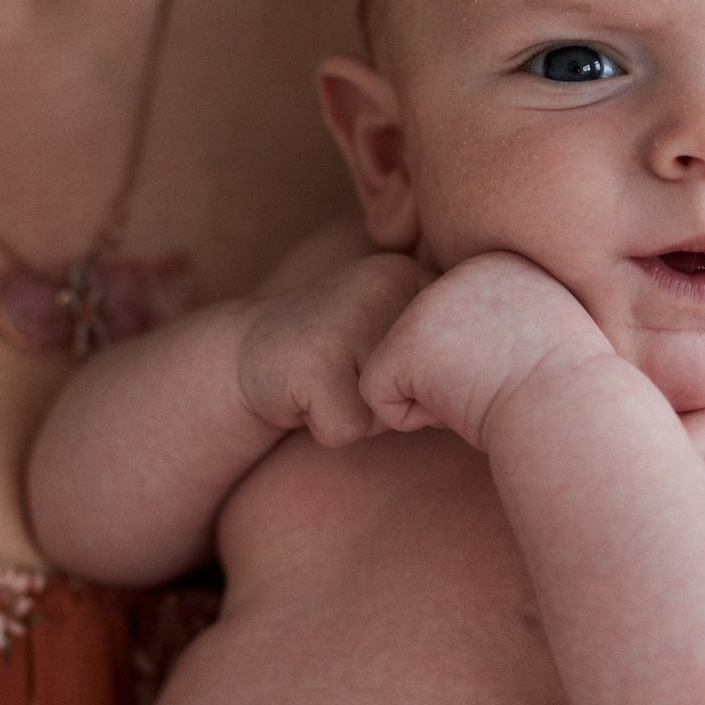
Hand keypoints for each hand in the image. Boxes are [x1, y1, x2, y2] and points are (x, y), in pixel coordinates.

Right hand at [237, 253, 434, 446]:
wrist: (248, 351)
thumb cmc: (336, 358)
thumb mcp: (393, 341)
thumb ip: (437, 360)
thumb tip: (457, 407)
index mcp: (411, 275)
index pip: (449, 362)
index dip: (413, 384)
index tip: (371, 358)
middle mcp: (385, 284)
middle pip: (422, 388)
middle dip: (387, 401)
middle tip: (346, 373)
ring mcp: (348, 318)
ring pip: (389, 412)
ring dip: (361, 417)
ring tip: (328, 382)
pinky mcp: (314, 362)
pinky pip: (349, 429)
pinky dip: (327, 428)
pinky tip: (305, 394)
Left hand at [360, 251, 611, 451]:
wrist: (574, 413)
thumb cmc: (573, 399)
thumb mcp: (549, 338)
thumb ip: (509, 324)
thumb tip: (473, 345)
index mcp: (500, 265)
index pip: (459, 329)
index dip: (488, 368)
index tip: (530, 375)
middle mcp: (460, 269)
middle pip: (429, 345)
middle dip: (460, 380)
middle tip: (509, 387)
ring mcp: (429, 301)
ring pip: (403, 367)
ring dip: (440, 398)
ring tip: (487, 394)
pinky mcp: (405, 339)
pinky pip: (377, 394)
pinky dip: (413, 419)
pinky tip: (461, 407)